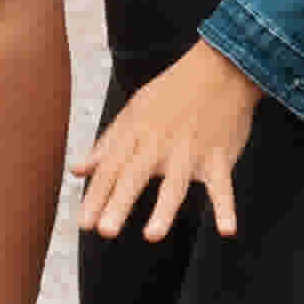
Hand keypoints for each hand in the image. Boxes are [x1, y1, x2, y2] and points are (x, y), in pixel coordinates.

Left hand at [77, 42, 259, 242]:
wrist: (222, 68)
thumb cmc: (173, 92)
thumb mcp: (135, 111)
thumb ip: (107, 144)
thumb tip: (77, 171)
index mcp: (137, 133)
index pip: (111, 168)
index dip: (97, 196)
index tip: (83, 224)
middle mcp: (160, 144)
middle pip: (136, 175)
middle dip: (119, 202)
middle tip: (105, 231)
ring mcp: (191, 151)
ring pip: (175, 183)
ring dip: (165, 209)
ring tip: (151, 236)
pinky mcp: (219, 156)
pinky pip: (223, 185)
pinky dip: (226, 207)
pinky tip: (227, 230)